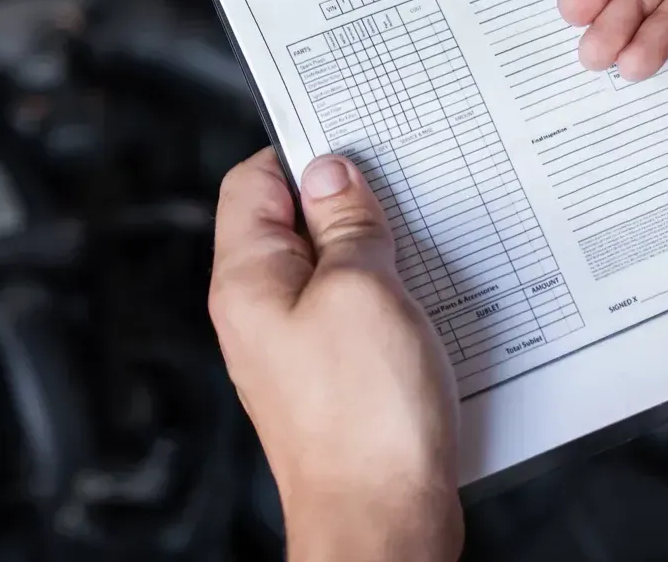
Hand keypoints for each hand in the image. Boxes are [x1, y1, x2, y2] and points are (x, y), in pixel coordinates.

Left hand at [209, 150, 460, 561]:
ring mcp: (293, 346)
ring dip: (372, 253)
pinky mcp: (330, 376)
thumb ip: (346, 223)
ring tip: (414, 253)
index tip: (353, 145)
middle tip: (397, 198)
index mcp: (246, 280)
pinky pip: (350, 313)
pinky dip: (384, 297)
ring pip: (328, 269)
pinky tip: (421, 302)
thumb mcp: (363, 291)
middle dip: (345, 204)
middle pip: (291, 223)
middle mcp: (258, 312)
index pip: (252, 182)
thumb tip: (332, 172)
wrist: (382, 522)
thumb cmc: (364, 423)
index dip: (301, 153)